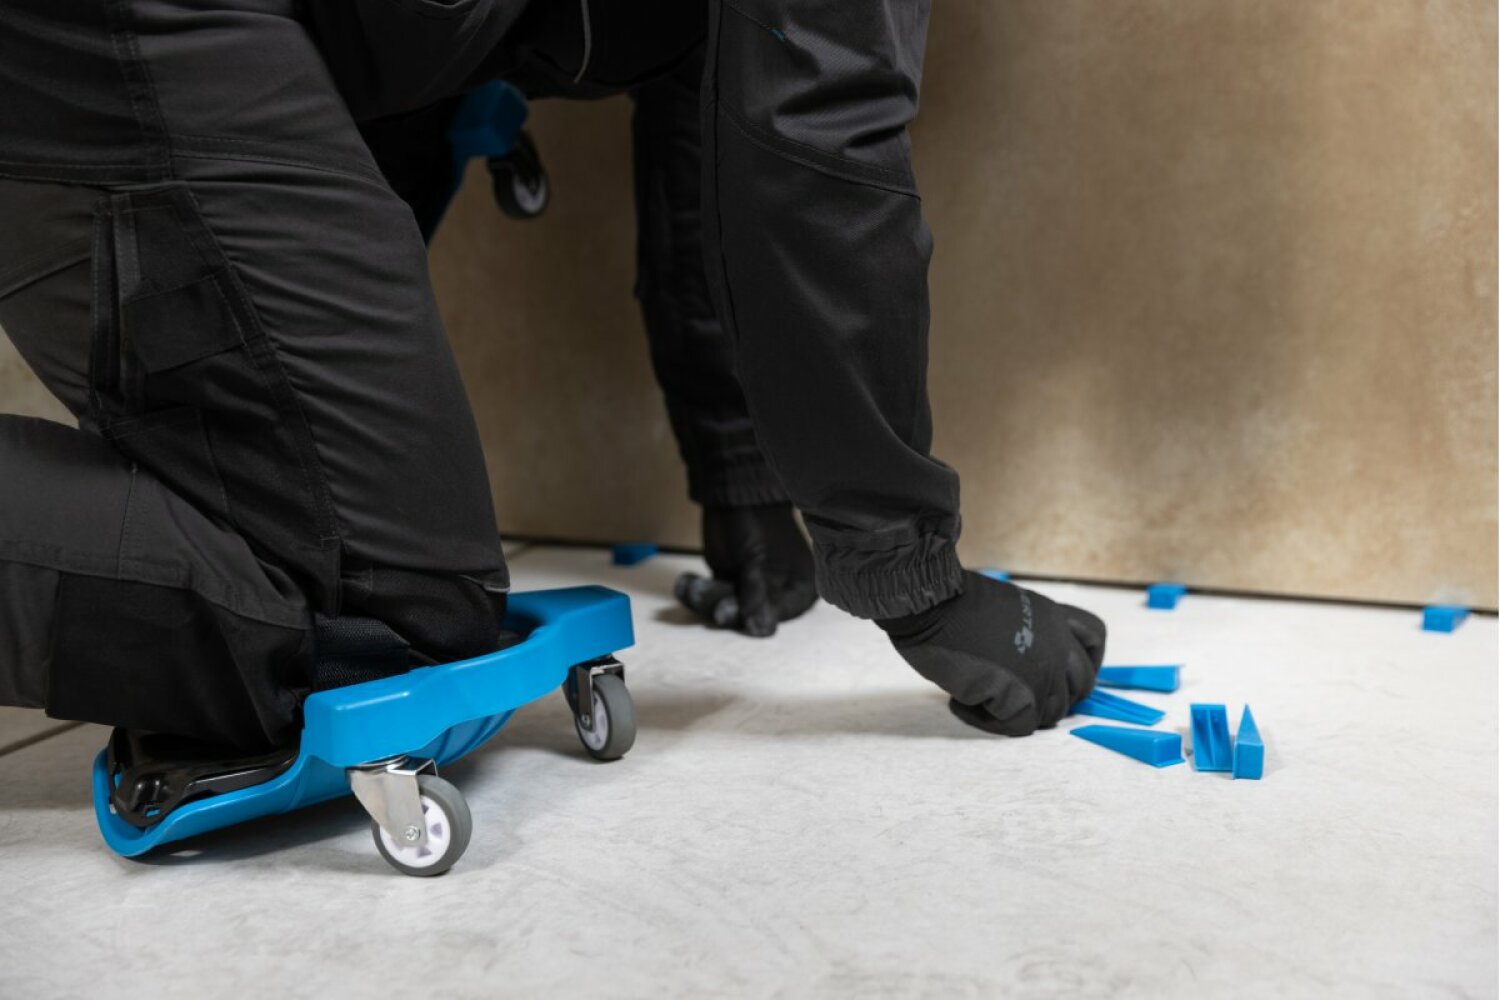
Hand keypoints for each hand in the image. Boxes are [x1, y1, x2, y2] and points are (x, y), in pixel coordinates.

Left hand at [674, 503, 817, 636]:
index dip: (760, 618)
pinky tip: (686, 583)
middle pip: (750, 614)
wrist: (732, 494)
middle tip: (714, 604)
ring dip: (707, 598)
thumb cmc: (754, 523)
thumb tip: (763, 629)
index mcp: (799, 583)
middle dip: (726, 606)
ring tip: (690, 586)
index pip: (783, 612)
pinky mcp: (728, 583)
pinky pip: (712, 597)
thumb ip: (758, 594)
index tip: (741, 620)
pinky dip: (698, 591)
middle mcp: (777, 589)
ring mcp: (750, 588)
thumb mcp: (757, 560)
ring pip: (727, 607)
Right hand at [877, 571, 1105, 735]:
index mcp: (1054, 617)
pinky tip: (966, 703)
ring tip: (984, 697)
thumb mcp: (1010, 605)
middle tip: (1014, 693)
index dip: (1081, 663)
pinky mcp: (1020, 694)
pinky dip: (992, 722)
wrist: (931, 605)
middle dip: (1053, 696)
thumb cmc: (953, 604)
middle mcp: (1056, 643)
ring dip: (1021, 711)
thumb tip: (1029, 663)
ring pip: (1053, 713)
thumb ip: (1032, 630)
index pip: (1094, 641)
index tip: (1058, 673)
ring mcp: (1042, 670)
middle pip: (1081, 686)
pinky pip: (1020, 726)